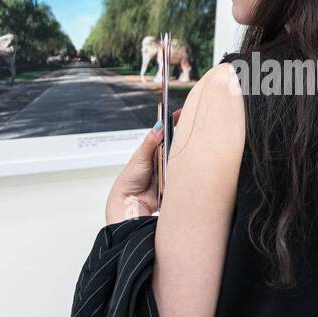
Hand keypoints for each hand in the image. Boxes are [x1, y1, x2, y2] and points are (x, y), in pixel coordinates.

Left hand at [105, 109, 181, 223]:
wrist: (131, 203)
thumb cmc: (129, 181)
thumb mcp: (140, 158)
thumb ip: (150, 143)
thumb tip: (158, 127)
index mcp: (151, 150)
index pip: (164, 133)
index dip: (172, 123)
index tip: (181, 113)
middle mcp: (160, 158)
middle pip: (175, 145)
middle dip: (181, 141)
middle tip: (188, 134)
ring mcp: (167, 169)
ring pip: (179, 160)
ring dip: (181, 159)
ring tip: (182, 157)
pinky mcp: (172, 181)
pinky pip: (180, 174)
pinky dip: (182, 173)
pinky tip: (183, 171)